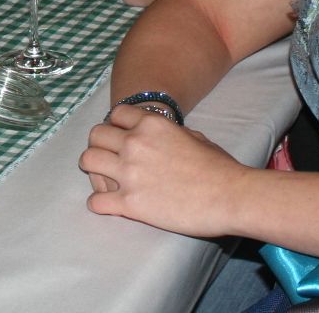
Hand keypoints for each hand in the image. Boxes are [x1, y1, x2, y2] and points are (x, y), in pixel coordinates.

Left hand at [80, 108, 243, 234]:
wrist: (230, 196)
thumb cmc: (219, 167)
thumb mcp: (194, 136)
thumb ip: (169, 133)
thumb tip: (162, 137)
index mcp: (150, 124)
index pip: (115, 114)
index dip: (117, 126)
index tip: (122, 138)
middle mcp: (134, 144)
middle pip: (96, 135)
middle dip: (101, 145)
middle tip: (109, 158)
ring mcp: (129, 173)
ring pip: (88, 161)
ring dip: (94, 170)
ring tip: (105, 179)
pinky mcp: (130, 203)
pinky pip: (96, 200)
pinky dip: (99, 203)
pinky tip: (108, 204)